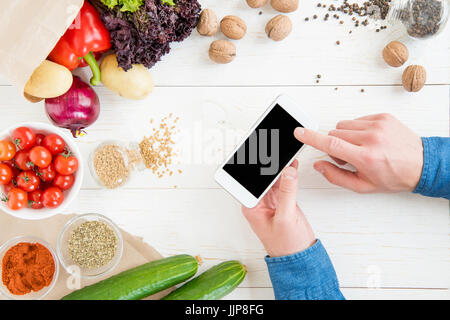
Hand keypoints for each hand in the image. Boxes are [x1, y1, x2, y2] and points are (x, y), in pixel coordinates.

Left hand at [242, 160, 315, 257]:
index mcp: (252, 206)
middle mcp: (259, 202)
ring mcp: (271, 200)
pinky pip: (283, 182)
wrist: (300, 257)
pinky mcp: (283, 201)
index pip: (250, 180)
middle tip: (274, 149)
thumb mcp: (285, 218)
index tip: (261, 153)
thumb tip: (288, 172)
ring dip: (278, 166)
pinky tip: (291, 163)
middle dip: (267, 163)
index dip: (255, 165)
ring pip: (273, 177)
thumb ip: (287, 193)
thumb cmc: (286, 245)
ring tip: (284, 152)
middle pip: (260, 177)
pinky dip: (288, 173)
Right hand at [294, 113, 423, 192]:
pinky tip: (369, 140)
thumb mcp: (363, 186)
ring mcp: (378, 125)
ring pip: (344, 126)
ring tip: (360, 147)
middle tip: (349, 156)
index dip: (312, 138)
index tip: (299, 132)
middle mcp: (372, 138)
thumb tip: (319, 165)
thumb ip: (336, 176)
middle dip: (336, 146)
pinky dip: (358, 130)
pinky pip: (357, 120)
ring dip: (346, 137)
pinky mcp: (383, 117)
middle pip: (335, 134)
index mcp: (366, 157)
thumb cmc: (393, 176)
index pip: (331, 144)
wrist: (421, 164)